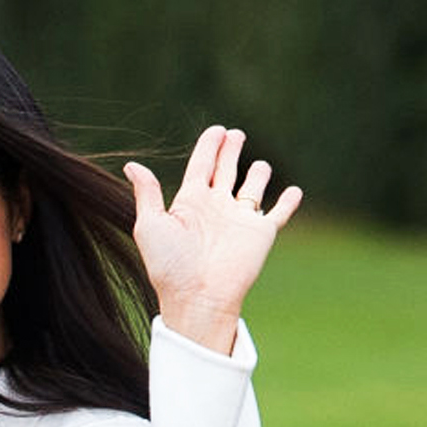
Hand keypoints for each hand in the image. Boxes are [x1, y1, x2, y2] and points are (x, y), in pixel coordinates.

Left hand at [123, 125, 301, 352]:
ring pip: (252, 190)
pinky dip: (288, 202)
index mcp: (190, 202)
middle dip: (230, 152)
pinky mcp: (261, 234)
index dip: (209, 146)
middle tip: (235, 134)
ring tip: (261, 164)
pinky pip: (278, 213)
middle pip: (225, 171)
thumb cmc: (169, 264)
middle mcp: (216, 208)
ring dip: (258, 175)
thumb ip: (147, 193)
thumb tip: (131, 165)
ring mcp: (239, 220)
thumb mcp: (150, 224)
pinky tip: (295, 191)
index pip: (201, 165)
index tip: (216, 130)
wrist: (198, 296)